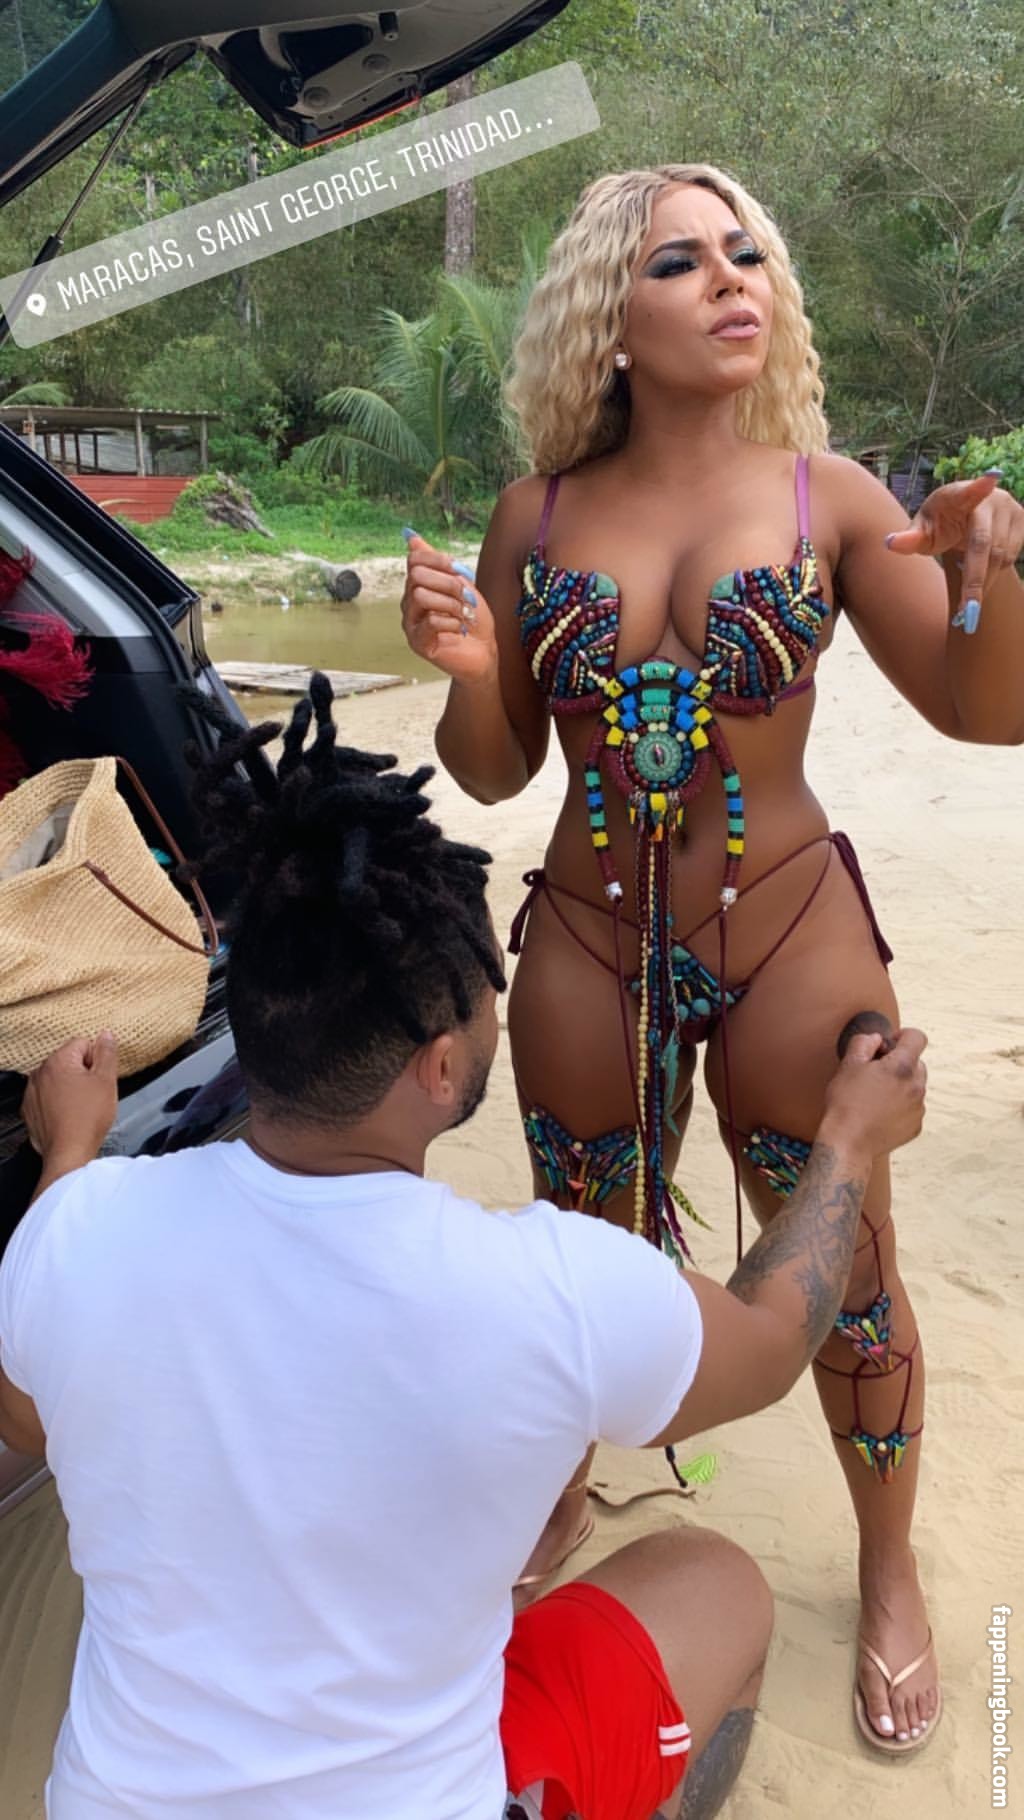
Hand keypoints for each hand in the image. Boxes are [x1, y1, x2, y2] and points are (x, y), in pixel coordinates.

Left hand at [22, 1033, 118, 1172]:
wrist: (69, 1153)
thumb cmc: (87, 1119)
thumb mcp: (107, 1081)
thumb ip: (107, 1053)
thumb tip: (106, 1035)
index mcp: (58, 1061)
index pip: (83, 1044)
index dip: (97, 1060)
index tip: (100, 1078)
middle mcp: (40, 1073)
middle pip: (68, 1061)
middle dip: (82, 1073)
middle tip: (93, 1094)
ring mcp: (32, 1092)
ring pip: (57, 1080)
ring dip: (69, 1088)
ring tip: (81, 1107)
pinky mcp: (29, 1110)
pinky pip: (47, 1098)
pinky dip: (57, 1103)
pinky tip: (69, 1115)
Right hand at [400, 534, 499, 685]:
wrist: (484, 652)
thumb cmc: (473, 620)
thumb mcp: (462, 584)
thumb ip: (439, 563)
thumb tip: (411, 537)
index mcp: (419, 586)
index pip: (415, 560)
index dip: (439, 560)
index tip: (461, 571)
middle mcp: (409, 603)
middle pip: (417, 576)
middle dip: (448, 584)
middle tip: (467, 598)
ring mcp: (411, 623)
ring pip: (420, 596)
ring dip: (451, 604)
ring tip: (464, 615)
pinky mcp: (418, 642)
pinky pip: (430, 621)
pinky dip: (452, 623)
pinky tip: (460, 629)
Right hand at [819, 1027, 926, 1161]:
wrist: (848, 1142)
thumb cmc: (845, 1104)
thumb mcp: (848, 1064)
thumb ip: (864, 1042)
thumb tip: (875, 1039)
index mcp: (902, 1067)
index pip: (917, 1037)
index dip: (902, 1035)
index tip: (888, 1045)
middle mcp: (916, 1086)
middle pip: (917, 1062)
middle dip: (899, 1062)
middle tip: (875, 1072)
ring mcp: (918, 1108)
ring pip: (915, 1085)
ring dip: (900, 1084)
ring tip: (875, 1095)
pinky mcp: (916, 1126)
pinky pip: (913, 1107)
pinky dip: (901, 1105)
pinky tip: (880, 1111)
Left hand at [885, 472, 1023, 619]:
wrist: (967, 516)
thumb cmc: (940, 524)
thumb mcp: (922, 530)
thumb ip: (909, 538)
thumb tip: (890, 543)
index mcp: (957, 496)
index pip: (968, 491)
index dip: (979, 486)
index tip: (990, 479)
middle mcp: (989, 499)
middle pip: (984, 544)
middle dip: (975, 581)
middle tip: (966, 614)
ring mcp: (1010, 508)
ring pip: (1001, 556)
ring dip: (984, 583)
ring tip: (968, 604)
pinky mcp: (1022, 520)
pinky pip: (1011, 557)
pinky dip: (996, 575)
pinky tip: (981, 581)